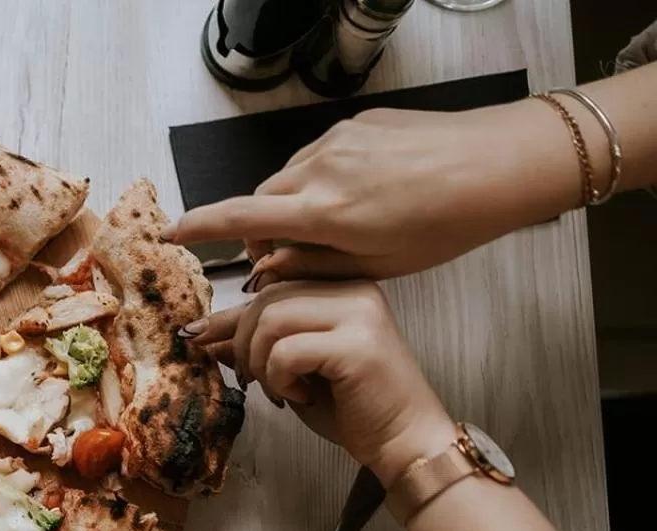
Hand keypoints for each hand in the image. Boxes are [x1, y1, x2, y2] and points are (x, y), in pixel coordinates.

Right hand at [166, 103, 580, 281]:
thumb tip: (268, 268)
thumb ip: (312, 266)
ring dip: (295, 204)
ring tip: (336, 226)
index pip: (238, 219)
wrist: (500, 163)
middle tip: (289, 258)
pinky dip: (324, 179)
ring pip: (290, 177)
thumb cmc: (447, 223)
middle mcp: (321, 169)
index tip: (170, 233)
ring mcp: (339, 140)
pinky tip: (364, 194)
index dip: (198, 227)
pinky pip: (321, 155)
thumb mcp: (376, 265)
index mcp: (322, 211)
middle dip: (264, 229)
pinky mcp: (358, 123)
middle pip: (262, 199)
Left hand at [186, 280, 455, 480]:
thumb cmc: (354, 408)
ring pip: (272, 319)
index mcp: (343, 288)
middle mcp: (355, 290)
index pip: (272, 287)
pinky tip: (299, 396)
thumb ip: (258, 348)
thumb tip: (206, 337)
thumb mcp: (294, 371)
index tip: (197, 335)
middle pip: (267, 298)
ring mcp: (359, 313)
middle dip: (242, 343)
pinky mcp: (357, 344)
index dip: (229, 314)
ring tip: (279, 389)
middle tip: (251, 380)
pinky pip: (287, 350)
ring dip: (259, 361)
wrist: (404, 441)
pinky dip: (279, 378)